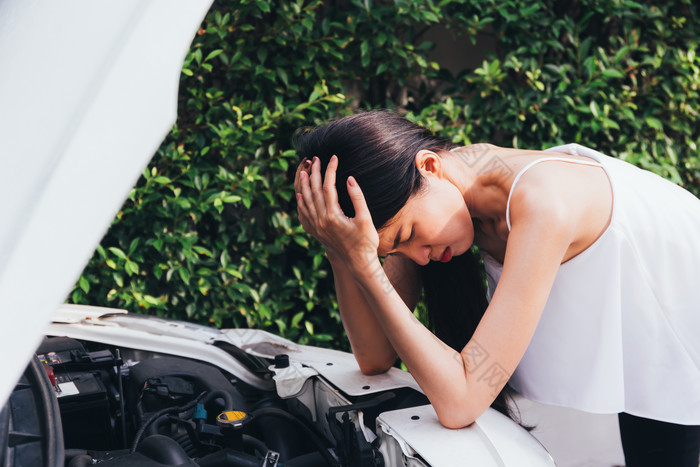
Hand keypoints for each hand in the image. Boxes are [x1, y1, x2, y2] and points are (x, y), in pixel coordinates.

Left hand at [295, 155, 379, 274]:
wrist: (358, 263)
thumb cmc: (366, 241)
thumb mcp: (365, 218)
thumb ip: (357, 197)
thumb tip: (349, 178)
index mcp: (332, 216)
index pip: (328, 186)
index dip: (330, 170)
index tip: (333, 158)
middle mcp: (321, 221)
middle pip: (314, 191)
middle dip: (315, 173)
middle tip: (316, 159)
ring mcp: (316, 227)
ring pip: (306, 202)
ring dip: (305, 185)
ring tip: (304, 172)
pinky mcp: (316, 232)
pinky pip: (303, 215)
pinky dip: (301, 203)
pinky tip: (300, 195)